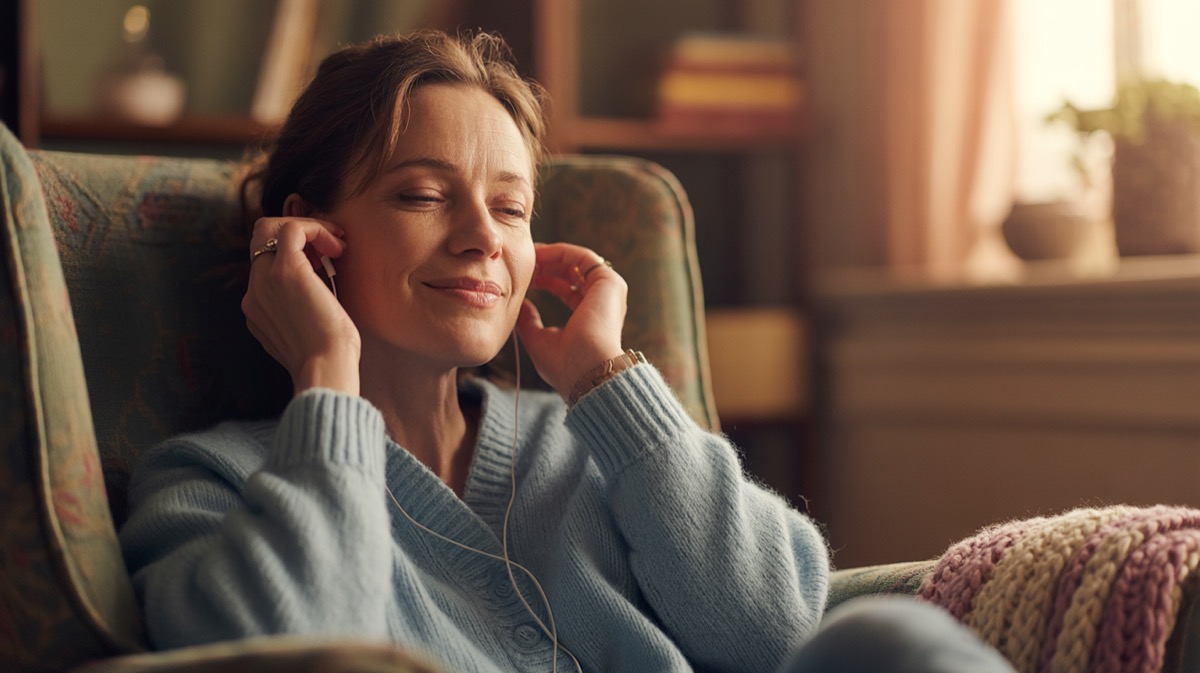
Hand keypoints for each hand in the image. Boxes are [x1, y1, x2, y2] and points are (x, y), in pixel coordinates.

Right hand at [242, 216, 360, 394]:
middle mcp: (254, 293)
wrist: (326, 369)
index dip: (296, 255)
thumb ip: (299, 311)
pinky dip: (316, 229)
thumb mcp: (306, 333)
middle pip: (261, 241)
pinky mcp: (286, 271)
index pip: (265, 263)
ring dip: (308, 229)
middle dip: (297, 236)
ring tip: (337, 246)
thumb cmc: (329, 358)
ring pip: (270, 228)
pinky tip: (338, 248)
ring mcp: (265, 280)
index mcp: (257, 309)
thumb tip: (318, 290)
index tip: (325, 265)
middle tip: (331, 250)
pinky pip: (292, 229)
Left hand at [516, 242, 626, 398]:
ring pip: (577, 262)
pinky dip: (560, 252)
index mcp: (590, 317)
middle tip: (524, 260)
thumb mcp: (539, 341)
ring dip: (551, 256)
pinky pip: (583, 257)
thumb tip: (520, 304)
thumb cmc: (565, 365)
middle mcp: (602, 302)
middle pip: (572, 273)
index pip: (567, 291)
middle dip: (546, 265)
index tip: (525, 277)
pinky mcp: (609, 282)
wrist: (588, 372)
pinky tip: (540, 255)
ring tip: (529, 256)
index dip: (545, 281)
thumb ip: (529, 322)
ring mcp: (608, 291)